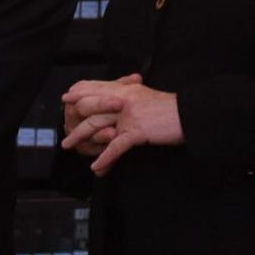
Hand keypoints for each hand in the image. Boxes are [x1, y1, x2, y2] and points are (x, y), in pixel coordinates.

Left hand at [59, 74, 182, 175]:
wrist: (189, 114)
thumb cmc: (170, 109)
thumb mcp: (146, 95)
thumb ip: (129, 93)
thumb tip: (117, 95)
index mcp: (126, 89)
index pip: (96, 87)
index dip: (80, 92)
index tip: (67, 99)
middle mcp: (124, 99)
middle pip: (91, 106)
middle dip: (75, 118)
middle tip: (65, 129)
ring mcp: (130, 115)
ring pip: (98, 125)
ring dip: (81, 137)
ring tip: (70, 146)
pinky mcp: (138, 131)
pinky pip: (116, 146)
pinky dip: (105, 157)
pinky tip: (97, 167)